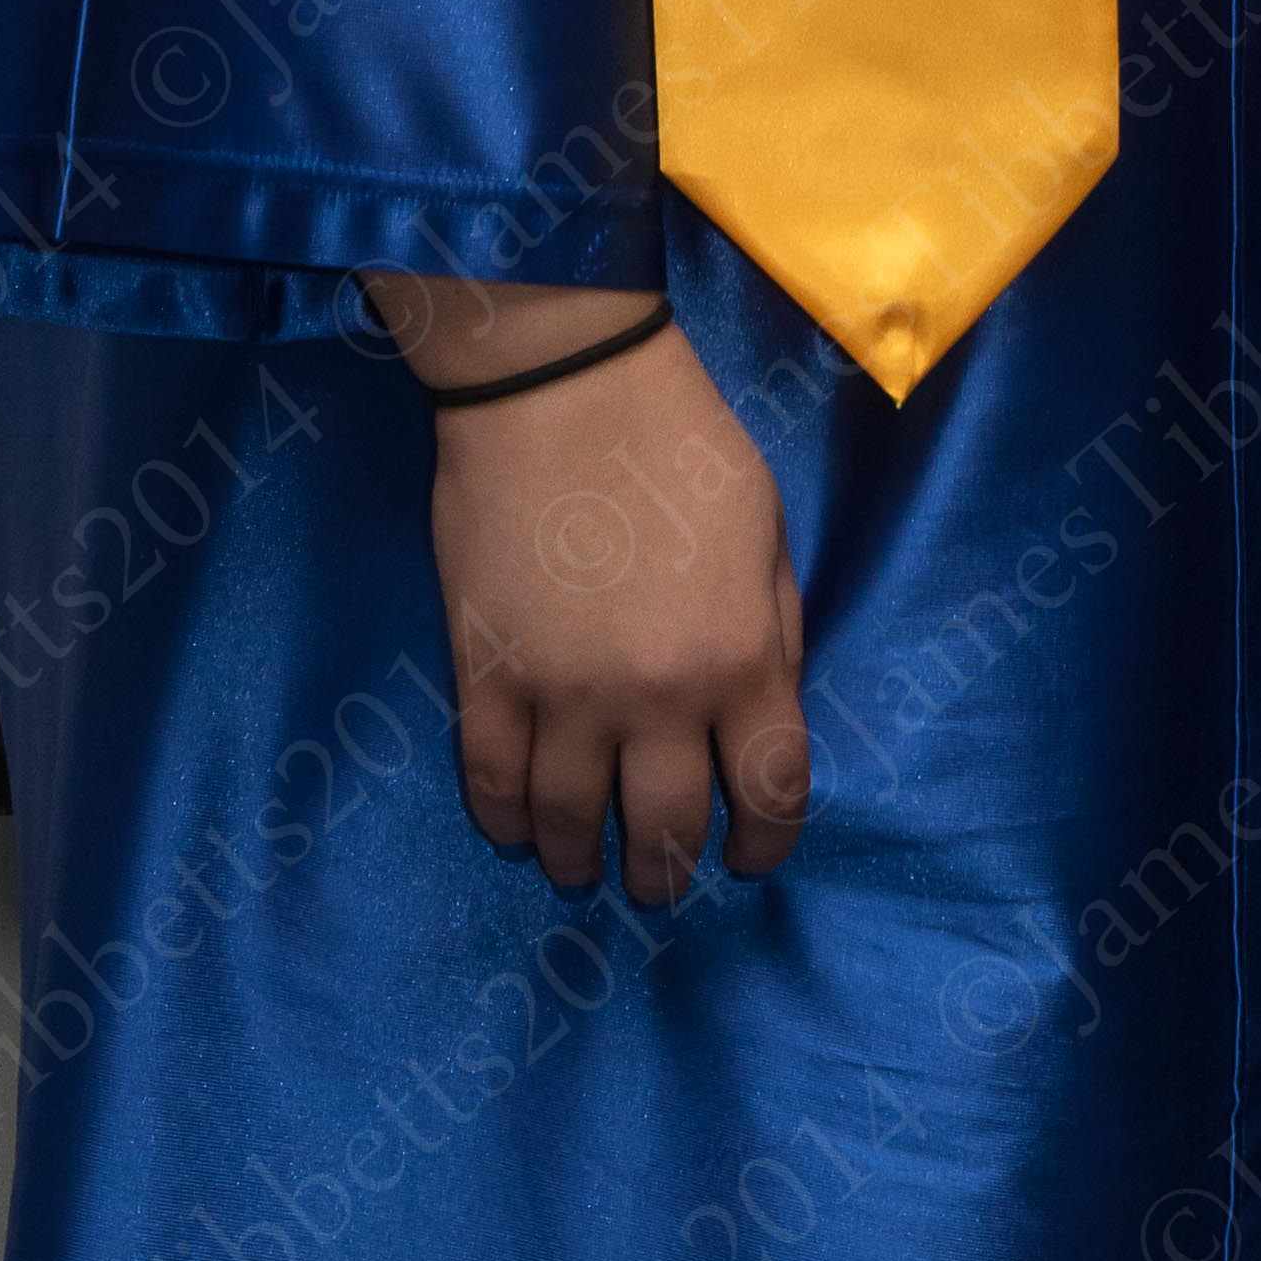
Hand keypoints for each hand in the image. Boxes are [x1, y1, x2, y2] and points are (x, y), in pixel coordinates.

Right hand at [398, 312, 811, 900]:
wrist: (564, 386)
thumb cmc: (680, 446)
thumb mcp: (767, 533)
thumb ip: (773, 632)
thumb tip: (763, 715)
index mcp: (740, 657)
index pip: (768, 793)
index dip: (765, 844)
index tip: (750, 858)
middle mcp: (657, 697)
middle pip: (665, 832)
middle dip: (665, 871)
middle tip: (658, 875)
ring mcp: (563, 695)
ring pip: (570, 828)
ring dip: (580, 862)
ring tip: (584, 865)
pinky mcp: (487, 678)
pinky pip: (492, 786)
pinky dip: (506, 823)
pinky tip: (519, 828)